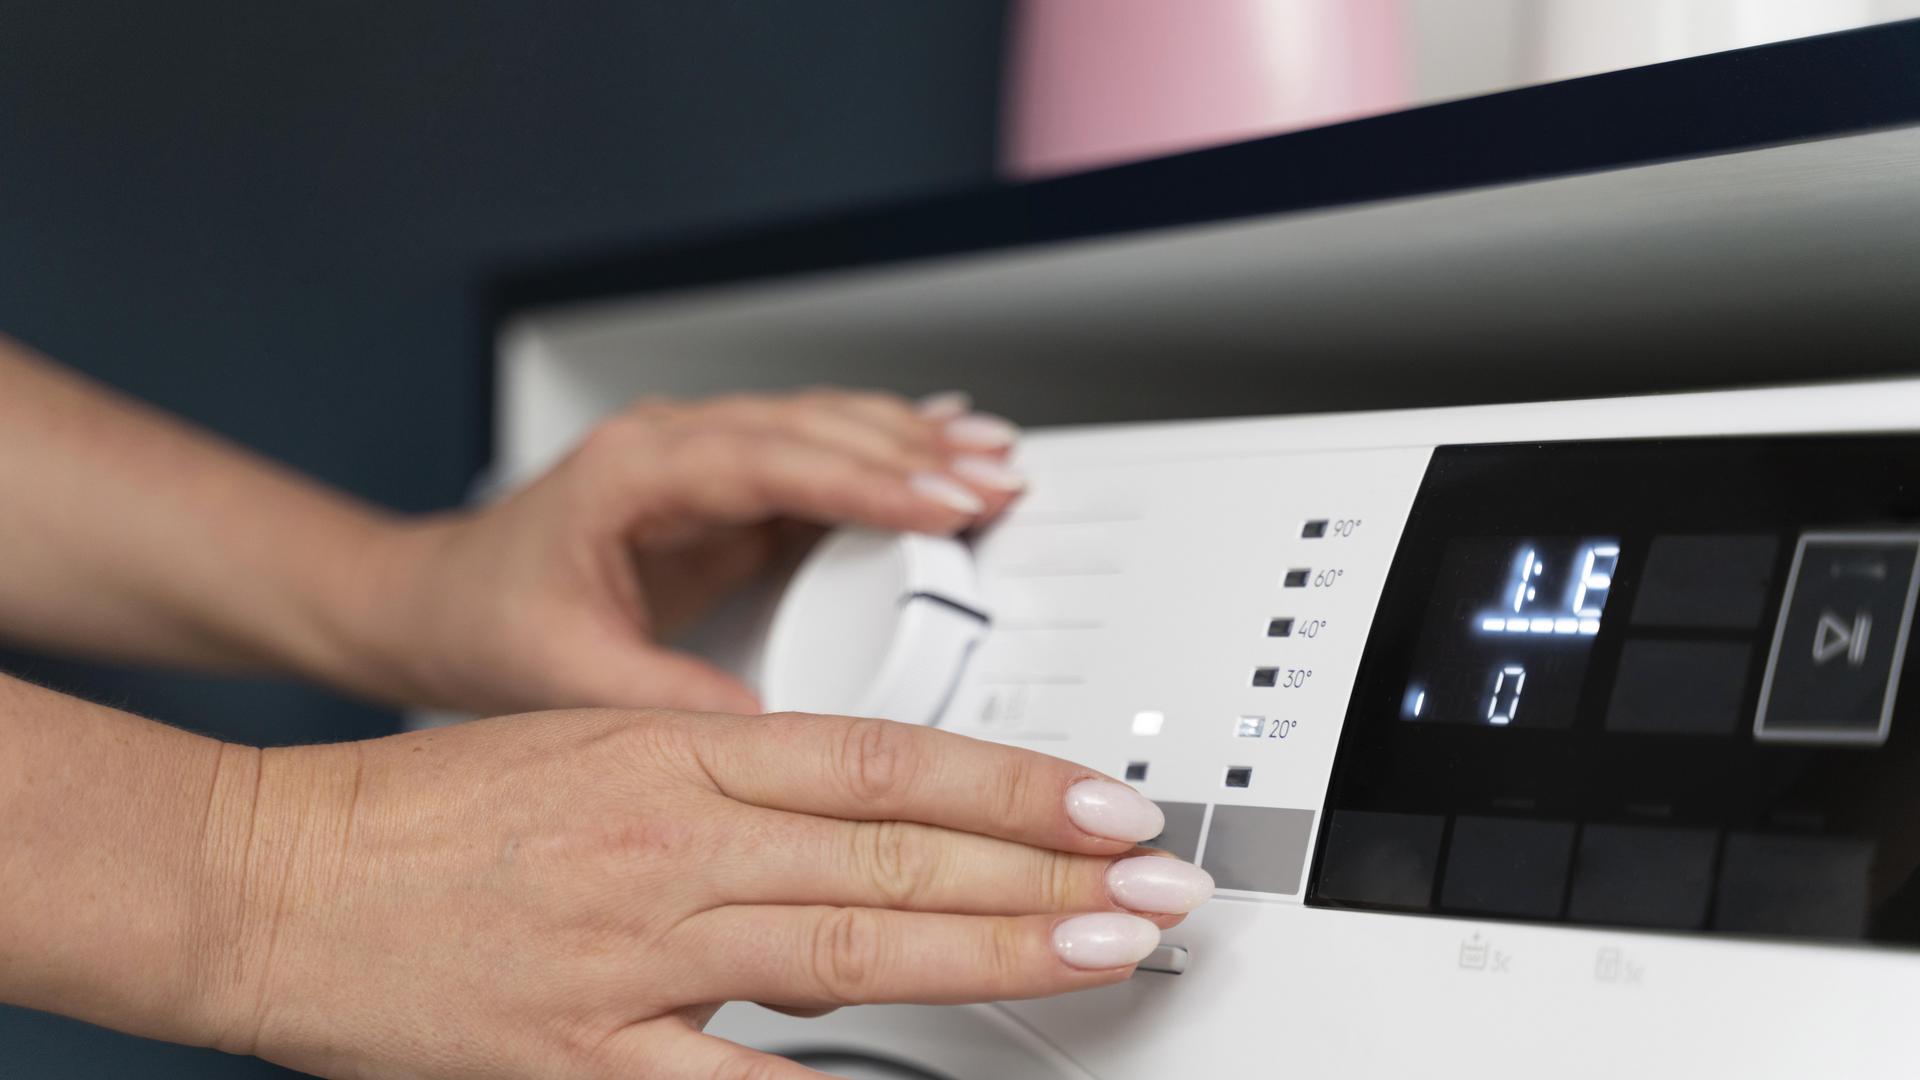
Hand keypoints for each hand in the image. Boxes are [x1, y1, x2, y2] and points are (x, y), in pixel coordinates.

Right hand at [202, 709, 1214, 1078]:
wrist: (272, 872)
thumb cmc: (428, 804)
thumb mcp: (597, 737)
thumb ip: (731, 767)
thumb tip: (865, 801)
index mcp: (675, 751)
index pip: (886, 762)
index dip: (1012, 783)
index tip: (1106, 802)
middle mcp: (669, 843)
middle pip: (894, 858)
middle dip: (1043, 873)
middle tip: (1153, 887)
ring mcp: (630, 955)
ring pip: (843, 952)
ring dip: (986, 954)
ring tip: (1098, 953)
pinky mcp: (575, 1056)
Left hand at [352, 389, 1025, 713]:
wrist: (435, 599)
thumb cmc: (481, 617)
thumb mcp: (570, 676)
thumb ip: (671, 704)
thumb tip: (775, 739)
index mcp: (632, 473)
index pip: (769, 461)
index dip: (864, 481)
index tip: (942, 504)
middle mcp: (673, 448)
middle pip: (816, 431)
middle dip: (916, 454)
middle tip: (1001, 480)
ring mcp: (703, 460)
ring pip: (826, 431)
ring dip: (914, 446)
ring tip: (996, 464)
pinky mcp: (725, 489)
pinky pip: (820, 458)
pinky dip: (887, 458)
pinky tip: (941, 451)